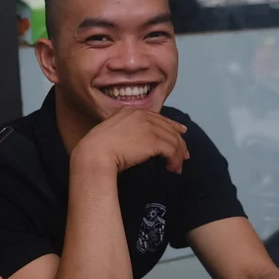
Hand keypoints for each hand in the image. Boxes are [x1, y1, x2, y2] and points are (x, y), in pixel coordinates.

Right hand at [72, 107, 189, 173]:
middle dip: (179, 142)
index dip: (172, 125)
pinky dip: (175, 160)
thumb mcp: (111, 132)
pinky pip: (171, 150)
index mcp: (131, 111)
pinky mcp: (153, 141)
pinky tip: (172, 168)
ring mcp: (148, 127)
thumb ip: (125, 130)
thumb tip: (137, 141)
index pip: (158, 117)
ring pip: (173, 140)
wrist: (94, 153)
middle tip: (184, 155)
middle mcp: (141, 115)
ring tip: (177, 166)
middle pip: (169, 128)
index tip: (181, 132)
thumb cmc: (97, 148)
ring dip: (178, 155)